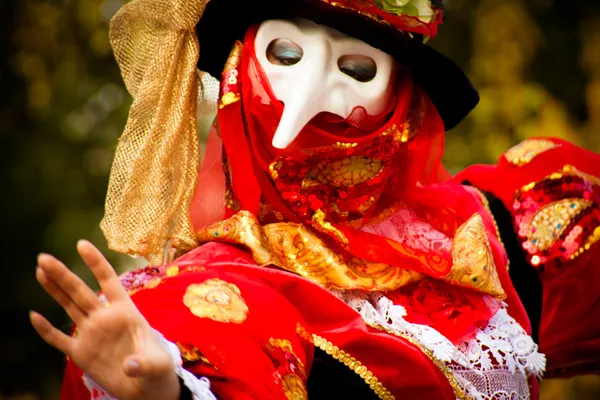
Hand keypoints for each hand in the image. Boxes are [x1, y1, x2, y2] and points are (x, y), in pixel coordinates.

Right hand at [30, 240, 179, 399]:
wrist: (146, 387)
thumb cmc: (157, 368)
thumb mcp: (157, 365)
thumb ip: (144, 363)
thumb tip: (129, 366)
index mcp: (126, 311)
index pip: (109, 281)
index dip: (96, 263)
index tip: (81, 243)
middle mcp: (105, 317)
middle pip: (81, 291)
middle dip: (63, 274)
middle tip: (43, 257)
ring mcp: (92, 334)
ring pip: (69, 306)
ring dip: (54, 290)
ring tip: (40, 270)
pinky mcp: (82, 353)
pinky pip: (60, 339)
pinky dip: (47, 329)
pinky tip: (34, 316)